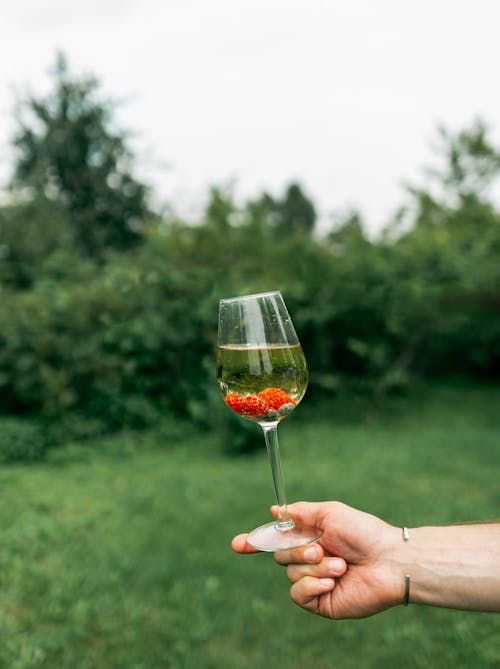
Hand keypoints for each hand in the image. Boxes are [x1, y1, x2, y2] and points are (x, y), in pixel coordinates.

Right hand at [232, 501, 404, 619]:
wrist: (389, 561)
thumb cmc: (364, 532)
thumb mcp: (329, 512)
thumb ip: (299, 512)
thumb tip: (274, 510)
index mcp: (310, 537)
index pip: (275, 540)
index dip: (254, 542)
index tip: (236, 544)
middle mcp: (309, 559)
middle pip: (280, 555)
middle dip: (298, 551)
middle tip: (323, 549)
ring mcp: (314, 581)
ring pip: (290, 574)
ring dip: (314, 568)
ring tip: (341, 566)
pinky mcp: (320, 602)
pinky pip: (298, 594)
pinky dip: (312, 585)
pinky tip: (333, 581)